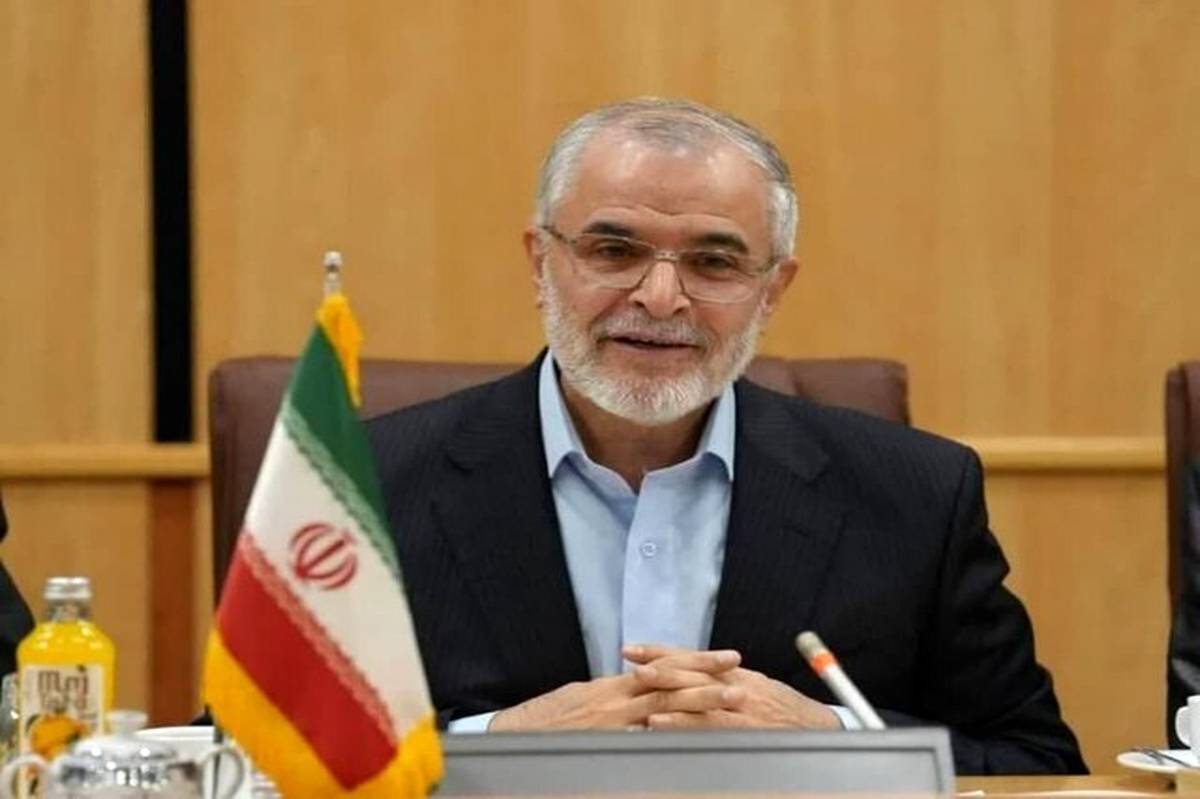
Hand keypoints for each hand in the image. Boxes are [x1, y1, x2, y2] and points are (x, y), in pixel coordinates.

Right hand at [489, 648, 743, 730]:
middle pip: (670, 683)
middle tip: (740, 672)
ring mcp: (612, 724)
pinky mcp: (607, 745)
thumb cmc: (545, 718)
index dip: (695, 662)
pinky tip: (696, 734)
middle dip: (707, 677)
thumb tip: (637, 687)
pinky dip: (670, 735)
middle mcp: (615, 700)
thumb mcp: (580, 699)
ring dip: (702, 702)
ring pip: (665, 707)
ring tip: (732, 699)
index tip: (725, 659)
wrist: (512, 736)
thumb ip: (612, 695)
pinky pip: (645, 741)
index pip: (661, 668)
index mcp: (611, 686)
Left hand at [624, 643, 840, 730]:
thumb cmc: (788, 710)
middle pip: (692, 669)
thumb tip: (694, 676)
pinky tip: (659, 721)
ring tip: (638, 682)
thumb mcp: (757, 689)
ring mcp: (740, 707)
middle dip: (659, 663)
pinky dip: (682, 722)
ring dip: (666, 687)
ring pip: (697, 693)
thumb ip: (725, 683)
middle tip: (630, 657)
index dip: (664, 651)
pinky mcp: (744, 729)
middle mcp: (737, 684)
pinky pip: (709, 725)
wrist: (822, 728)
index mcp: (737, 673)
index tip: (635, 648)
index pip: (693, 657)